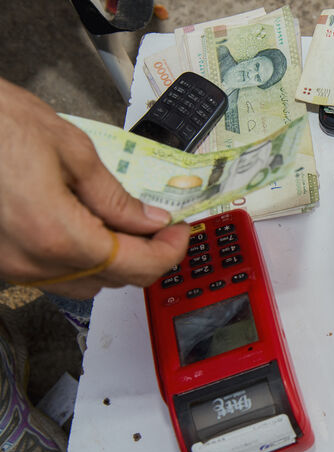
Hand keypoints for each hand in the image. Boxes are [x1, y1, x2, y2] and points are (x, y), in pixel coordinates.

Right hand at [0, 77, 188, 297]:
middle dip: (146, 254)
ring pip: (84, 285)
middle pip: (114, 280)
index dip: (170, 252)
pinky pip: (52, 276)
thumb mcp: (69, 149)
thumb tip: (148, 220)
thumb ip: (114, 196)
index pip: (137, 266)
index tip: (181, 233)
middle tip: (160, 225)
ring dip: (113, 261)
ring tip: (123, 224)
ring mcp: (11, 268)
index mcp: (58, 235)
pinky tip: (83, 226)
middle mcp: (33, 263)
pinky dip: (79, 259)